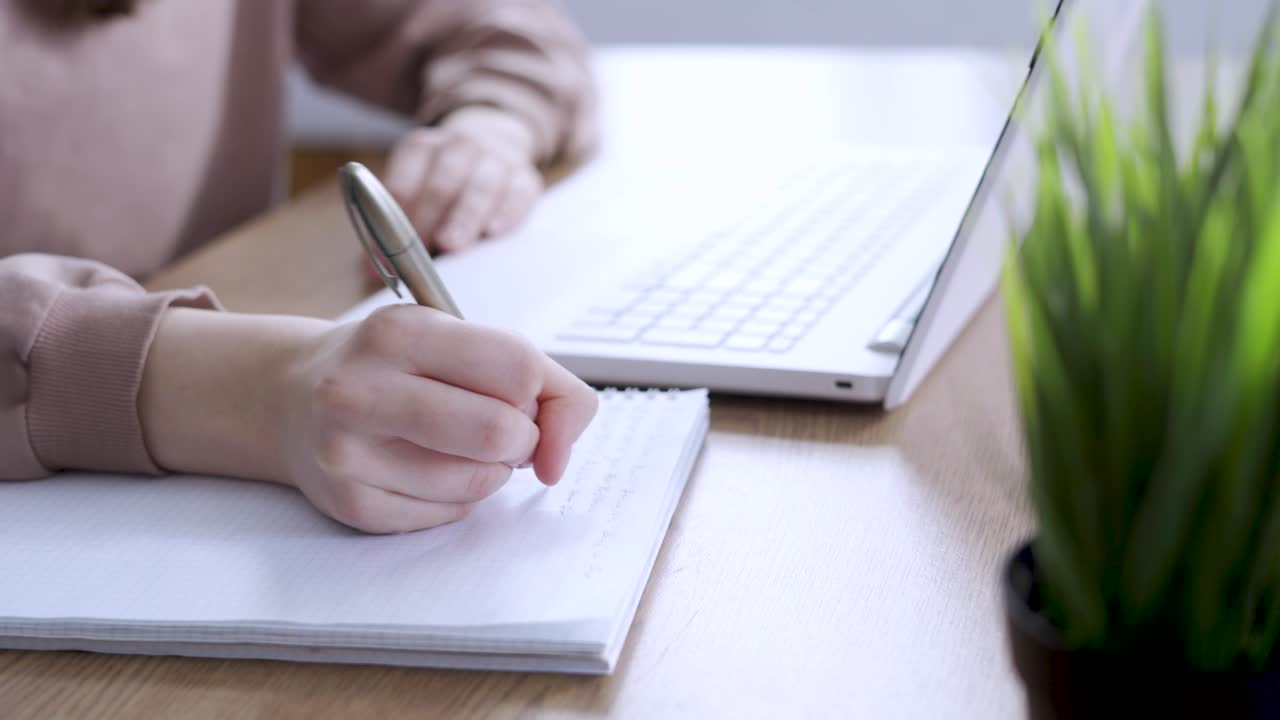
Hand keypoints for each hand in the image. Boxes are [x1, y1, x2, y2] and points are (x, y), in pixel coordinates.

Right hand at [140, 306, 597, 534]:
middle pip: (500, 432)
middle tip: (505, 432)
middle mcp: (362, 388)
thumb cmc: (395, 366)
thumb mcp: (455, 339)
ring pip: (479, 482)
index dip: (547, 396)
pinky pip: (448, 514)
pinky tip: (431, 470)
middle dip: (523, 440)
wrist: (290, 397)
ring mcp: (348, 451)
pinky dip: (460, 497)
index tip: (537, 407)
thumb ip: (538, 378)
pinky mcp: (350, 503)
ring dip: (493, 471)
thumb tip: (560, 452)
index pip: (518, 368)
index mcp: (400, 330)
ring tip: (464, 448)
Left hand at [382, 108, 542, 254]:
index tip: (385, 254)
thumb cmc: (447, 182)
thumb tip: (371, 273)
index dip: (391, 220)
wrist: (496, 142)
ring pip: (480, 185)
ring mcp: (496, 159)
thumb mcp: (418, 189)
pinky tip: (494, 233)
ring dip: (464, 217)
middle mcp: (459, 146)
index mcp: (423, 147)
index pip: (403, 182)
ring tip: (452, 246)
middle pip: (441, 183)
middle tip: (418, 254)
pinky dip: (506, 213)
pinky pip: (519, 193)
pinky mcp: (526, 177)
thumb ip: (395, 228)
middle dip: (427, 220)